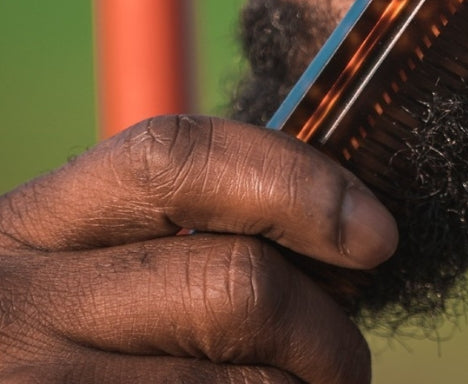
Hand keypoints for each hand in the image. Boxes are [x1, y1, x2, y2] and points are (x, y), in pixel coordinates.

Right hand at [0, 114, 397, 382]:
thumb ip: (171, 241)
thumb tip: (340, 237)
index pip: (180, 159)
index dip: (299, 183)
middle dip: (325, 334)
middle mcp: (18, 306)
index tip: (377, 234)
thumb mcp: (68, 275)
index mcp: (27, 226)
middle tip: (346, 366)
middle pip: (234, 287)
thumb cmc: (39, 350)